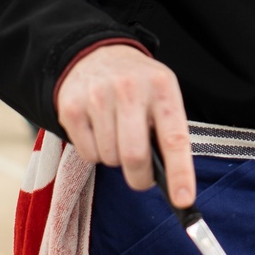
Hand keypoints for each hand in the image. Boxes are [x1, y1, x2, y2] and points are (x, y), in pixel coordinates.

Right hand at [56, 43, 195, 202]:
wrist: (96, 53)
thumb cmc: (138, 86)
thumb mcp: (161, 95)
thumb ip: (166, 130)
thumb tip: (169, 181)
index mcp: (162, 87)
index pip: (175, 138)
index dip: (180, 173)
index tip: (183, 200)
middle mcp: (130, 89)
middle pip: (134, 156)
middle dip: (140, 177)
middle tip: (142, 176)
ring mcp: (97, 96)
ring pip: (109, 158)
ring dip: (115, 159)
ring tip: (117, 137)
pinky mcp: (71, 106)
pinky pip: (87, 154)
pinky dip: (95, 153)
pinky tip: (98, 130)